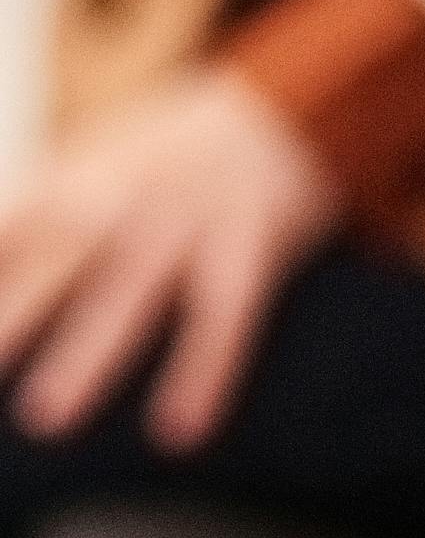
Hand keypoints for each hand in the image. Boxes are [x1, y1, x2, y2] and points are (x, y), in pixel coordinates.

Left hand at [0, 73, 341, 445]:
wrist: (284, 106)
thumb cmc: (169, 155)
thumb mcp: (91, 161)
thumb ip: (33, 208)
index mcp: (75, 174)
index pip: (9, 221)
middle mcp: (122, 192)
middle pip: (54, 254)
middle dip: (9, 313)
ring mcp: (186, 218)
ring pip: (129, 288)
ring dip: (85, 352)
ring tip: (44, 417)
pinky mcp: (252, 242)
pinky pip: (226, 313)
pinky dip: (204, 369)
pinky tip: (180, 431)